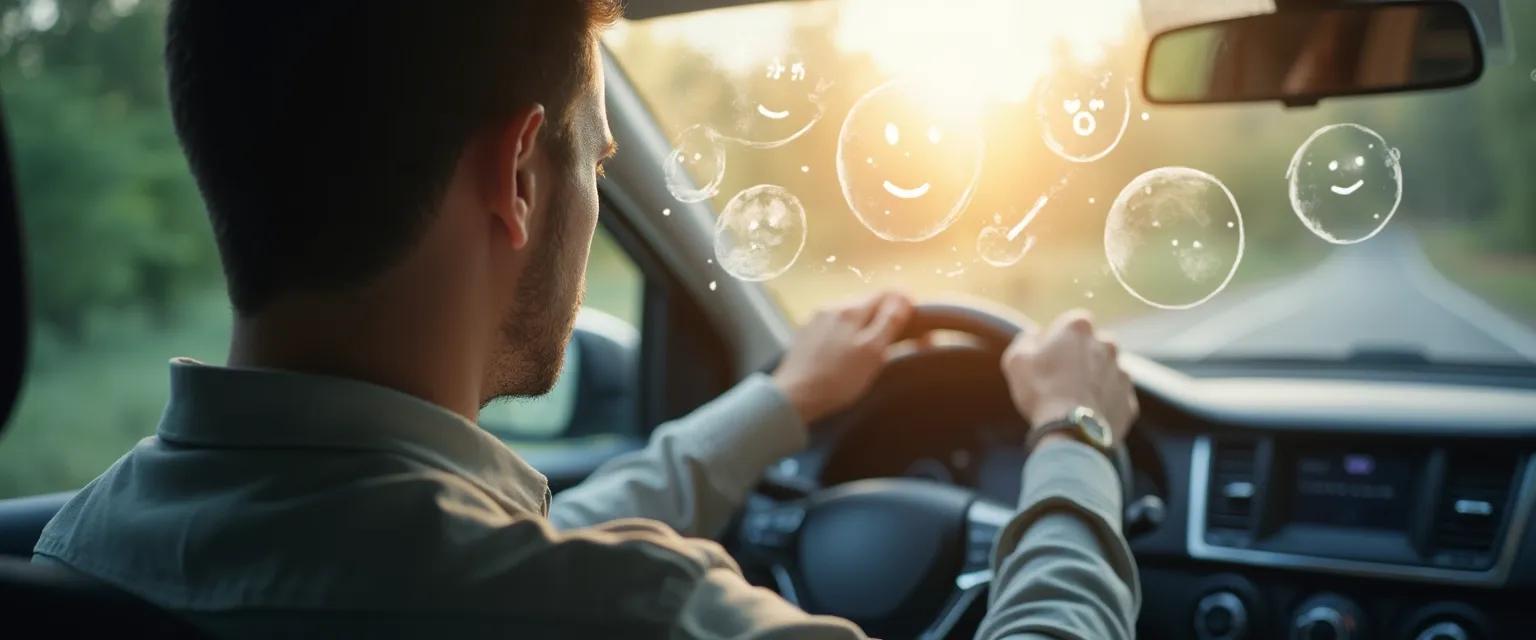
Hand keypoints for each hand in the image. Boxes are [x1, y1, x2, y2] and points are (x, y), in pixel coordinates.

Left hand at [773, 292, 913, 425]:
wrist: (793, 396)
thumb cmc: (839, 378)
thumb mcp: (872, 352)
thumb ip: (889, 322)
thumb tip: (904, 297)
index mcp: (851, 309)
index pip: (885, 293)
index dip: (903, 305)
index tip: (914, 324)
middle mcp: (832, 306)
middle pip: (867, 302)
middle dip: (883, 315)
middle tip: (894, 341)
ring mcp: (815, 319)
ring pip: (849, 314)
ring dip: (863, 324)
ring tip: (869, 349)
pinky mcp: (804, 333)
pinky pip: (833, 325)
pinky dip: (845, 333)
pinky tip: (844, 353)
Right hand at [1000, 310, 1136, 443]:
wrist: (1070, 431)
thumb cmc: (1040, 390)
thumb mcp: (1016, 359)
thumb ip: (1025, 339)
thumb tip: (1033, 336)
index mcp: (1079, 327)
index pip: (1070, 323)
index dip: (1057, 339)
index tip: (1046, 357)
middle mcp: (1107, 344)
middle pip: (1093, 346)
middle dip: (1080, 358)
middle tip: (1060, 379)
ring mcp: (1122, 373)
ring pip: (1106, 373)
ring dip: (1093, 381)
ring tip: (1072, 402)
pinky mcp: (1129, 402)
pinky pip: (1114, 399)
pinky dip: (1103, 405)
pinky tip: (1085, 416)